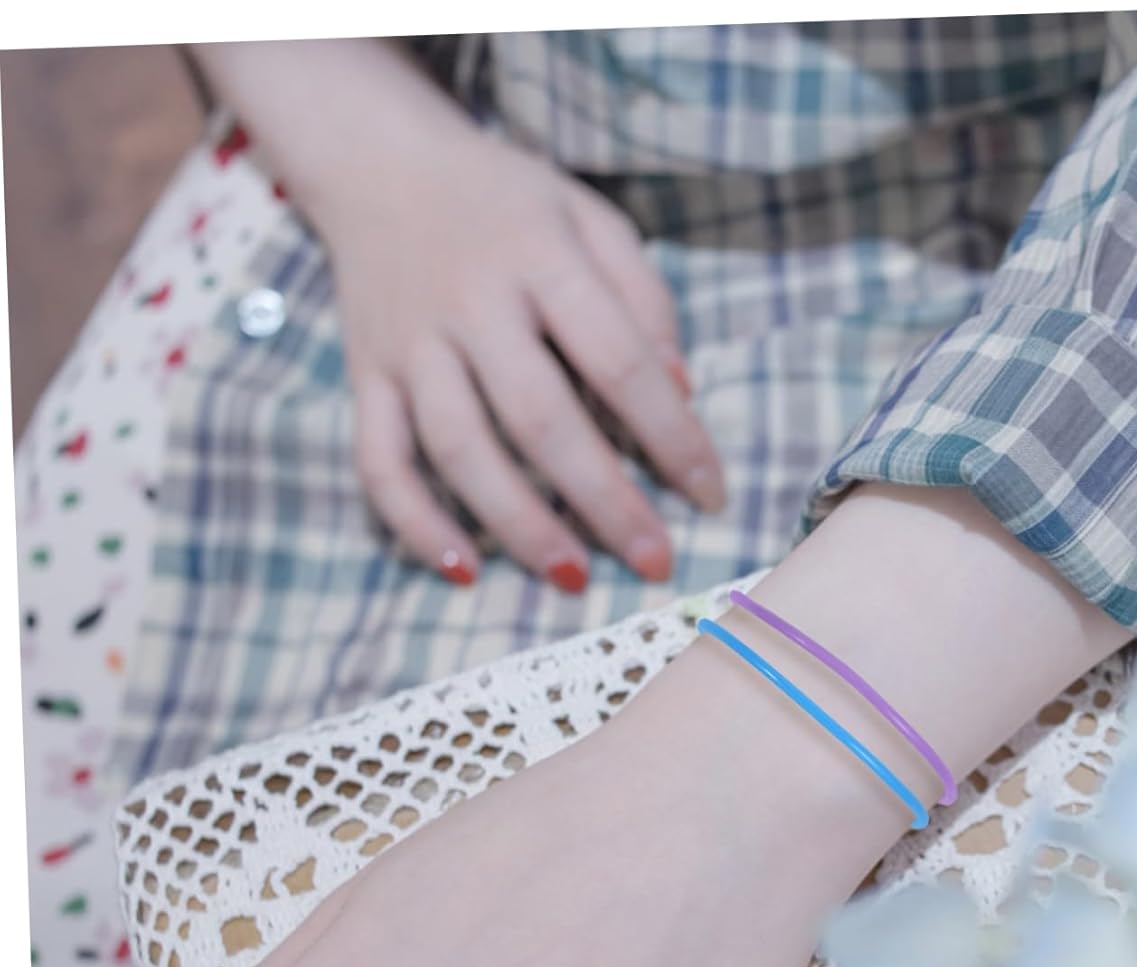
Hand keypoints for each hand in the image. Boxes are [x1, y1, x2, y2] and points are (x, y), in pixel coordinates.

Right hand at [190, 38, 725, 591]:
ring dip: (518, 524)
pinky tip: (460, 569)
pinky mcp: (365, 376)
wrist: (376, 158)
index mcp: (539, 259)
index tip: (709, 496)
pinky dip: (414, 522)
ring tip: (572, 577)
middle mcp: (469, 304)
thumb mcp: (590, 219)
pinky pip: (379, 461)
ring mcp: (409, 345)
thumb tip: (681, 392)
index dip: (671, 435)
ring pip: (459, 450)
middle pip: (540, 419)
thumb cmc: (507, 202)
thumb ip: (643, 298)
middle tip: (653, 561)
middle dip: (603, 501)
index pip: (619, 360)